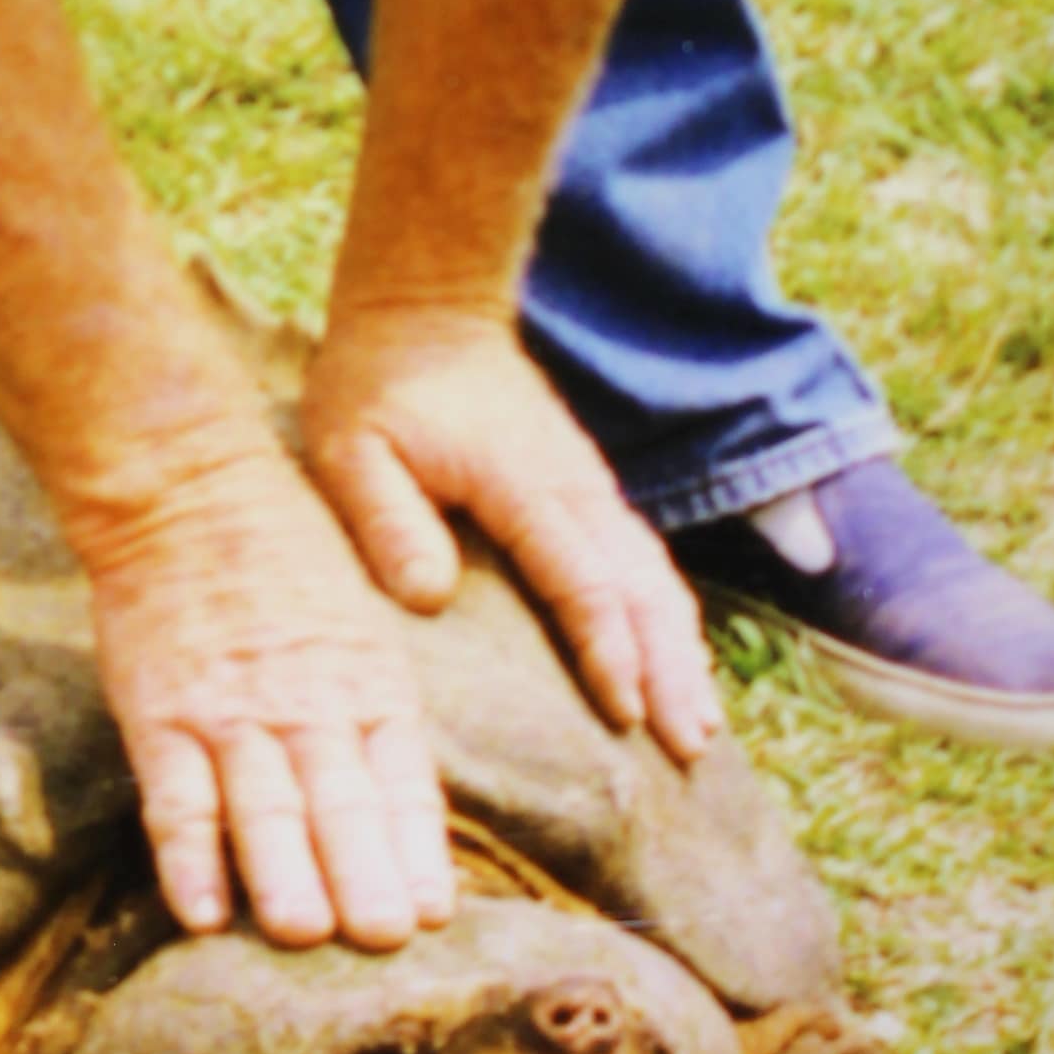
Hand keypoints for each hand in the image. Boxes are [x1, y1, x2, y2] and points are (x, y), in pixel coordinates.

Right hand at [78, 444, 455, 953]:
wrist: (186, 486)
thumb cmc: (283, 554)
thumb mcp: (361, 623)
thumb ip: (377, 708)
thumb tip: (399, 794)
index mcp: (368, 684)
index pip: (402, 784)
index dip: (416, 852)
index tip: (430, 916)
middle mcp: (308, 706)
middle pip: (343, 805)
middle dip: (365, 878)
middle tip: (382, 941)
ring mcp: (232, 713)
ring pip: (265, 807)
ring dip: (287, 875)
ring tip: (306, 934)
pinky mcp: (161, 715)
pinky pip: (177, 798)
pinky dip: (188, 858)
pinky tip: (201, 913)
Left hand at [300, 302, 718, 762]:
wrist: (424, 307)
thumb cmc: (378, 383)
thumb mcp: (352, 447)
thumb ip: (388, 520)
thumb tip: (428, 597)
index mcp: (522, 486)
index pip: (582, 580)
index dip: (608, 651)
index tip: (628, 715)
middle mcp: (574, 488)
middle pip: (642, 588)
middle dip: (672, 669)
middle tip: (691, 746)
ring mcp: (588, 486)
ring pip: (655, 576)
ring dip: (682, 648)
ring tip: (701, 724)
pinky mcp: (586, 487)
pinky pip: (643, 559)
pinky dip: (668, 614)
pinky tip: (679, 661)